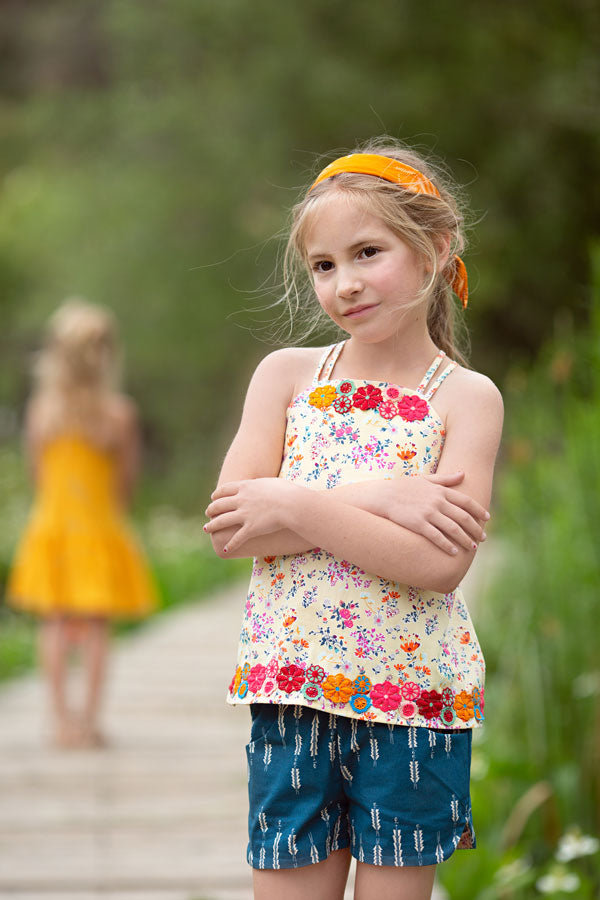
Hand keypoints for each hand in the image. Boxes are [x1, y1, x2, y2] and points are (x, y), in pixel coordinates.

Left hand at [204, 478, 298, 553]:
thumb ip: (262, 485)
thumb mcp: (271, 483)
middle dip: (211, 509)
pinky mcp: (251, 528)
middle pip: (220, 504)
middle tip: (208, 513)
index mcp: (246, 487)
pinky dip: (230, 545)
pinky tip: (226, 549)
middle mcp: (241, 500)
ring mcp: (244, 515)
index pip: (225, 489)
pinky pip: (236, 539)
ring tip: (206, 529)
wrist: (293, 504)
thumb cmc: (288, 492)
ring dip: (212, 526)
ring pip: (222, 521)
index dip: (217, 495)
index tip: (213, 498)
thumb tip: (263, 486)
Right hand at [364, 471, 488, 554]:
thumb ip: (446, 479)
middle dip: (476, 529)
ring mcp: (428, 513)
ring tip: (473, 547)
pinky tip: (454, 552)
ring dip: (465, 539)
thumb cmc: (404, 487)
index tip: (487, 518)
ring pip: (453, 529)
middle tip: (483, 538)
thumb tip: (463, 473)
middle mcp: (437, 502)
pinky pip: (437, 537)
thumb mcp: (426, 479)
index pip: (466, 501)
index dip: (479, 510)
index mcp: (441, 491)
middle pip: (463, 517)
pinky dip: (447, 545)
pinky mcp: (418, 524)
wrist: (383, 495)